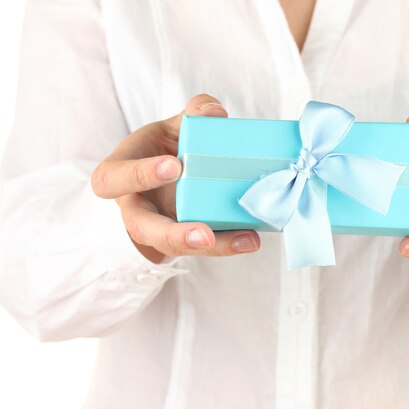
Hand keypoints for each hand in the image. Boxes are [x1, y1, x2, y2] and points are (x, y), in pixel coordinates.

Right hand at [91, 94, 260, 262]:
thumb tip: (215, 114)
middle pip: (144, 230)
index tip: (175, 166)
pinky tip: (251, 238)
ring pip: (178, 247)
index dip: (139, 175)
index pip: (111, 180)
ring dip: (214, 247)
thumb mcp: (170, 128)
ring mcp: (159, 231)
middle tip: (204, 234)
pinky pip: (205, 247)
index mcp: (119, 177)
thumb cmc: (162, 151)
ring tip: (246, 240)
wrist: (169, 179)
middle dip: (174, 235)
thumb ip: (191, 115)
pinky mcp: (185, 241)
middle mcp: (136, 210)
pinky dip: (229, 243)